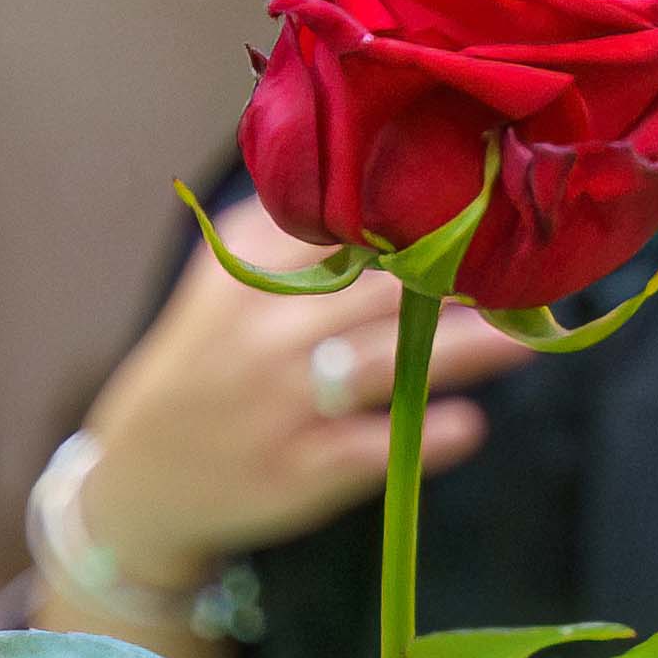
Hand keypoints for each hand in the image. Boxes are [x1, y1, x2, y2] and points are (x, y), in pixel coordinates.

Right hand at [69, 202, 540, 590]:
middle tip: (519, 268)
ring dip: (456, 352)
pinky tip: (467, 426)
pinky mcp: (294, 474)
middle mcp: (258, 339)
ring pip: (376, 366)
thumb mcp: (216, 291)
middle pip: (368, 295)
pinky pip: (365, 451)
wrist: (138, 485)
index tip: (474, 203)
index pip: (333, 235)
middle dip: (448, 280)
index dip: (408, 220)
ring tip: (520, 342)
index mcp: (241, 282)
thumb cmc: (200, 372)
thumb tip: (352, 172)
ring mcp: (276, 408)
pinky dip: (419, 439)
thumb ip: (273, 233)